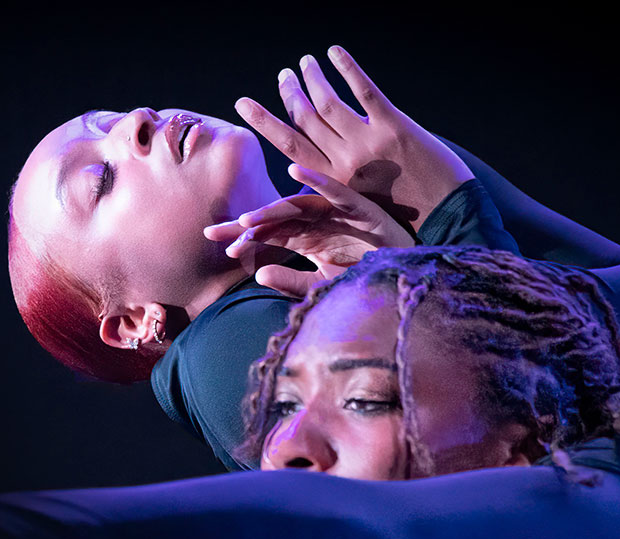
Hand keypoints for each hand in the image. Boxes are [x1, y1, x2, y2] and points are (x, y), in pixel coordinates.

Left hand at [205, 163, 414, 297]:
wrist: (406, 275)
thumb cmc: (367, 278)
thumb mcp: (324, 286)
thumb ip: (292, 283)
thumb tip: (257, 275)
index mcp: (308, 237)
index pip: (268, 234)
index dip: (242, 237)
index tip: (213, 242)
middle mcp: (317, 221)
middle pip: (276, 218)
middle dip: (247, 223)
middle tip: (216, 231)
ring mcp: (337, 212)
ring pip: (299, 206)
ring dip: (274, 210)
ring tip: (248, 220)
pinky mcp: (360, 208)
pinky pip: (337, 191)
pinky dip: (318, 180)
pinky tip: (295, 171)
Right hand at [234, 45, 472, 233]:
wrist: (450, 217)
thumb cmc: (406, 219)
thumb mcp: (363, 209)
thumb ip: (336, 188)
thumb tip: (311, 172)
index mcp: (335, 184)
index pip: (290, 147)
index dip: (265, 123)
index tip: (244, 103)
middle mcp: (347, 163)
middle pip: (305, 119)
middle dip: (289, 94)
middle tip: (284, 75)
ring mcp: (370, 143)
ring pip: (328, 102)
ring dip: (313, 78)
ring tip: (306, 63)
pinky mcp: (395, 127)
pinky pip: (364, 90)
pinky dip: (346, 68)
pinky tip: (334, 52)